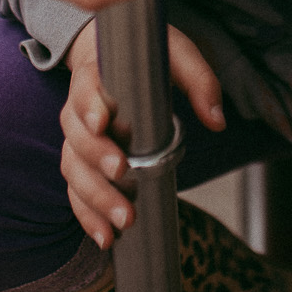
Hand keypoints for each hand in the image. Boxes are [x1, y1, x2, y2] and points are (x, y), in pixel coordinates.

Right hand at [60, 21, 226, 248]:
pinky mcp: (82, 163)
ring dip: (94, 199)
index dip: (90, 107)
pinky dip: (87, 216)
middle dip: (98, 162)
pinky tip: (105, 237)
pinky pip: (75, 192)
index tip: (103, 123)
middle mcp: (80, 111)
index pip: (86, 90)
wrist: (105, 55)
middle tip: (124, 176)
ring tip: (122, 222)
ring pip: (74, 170)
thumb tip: (217, 120)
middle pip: (78, 139)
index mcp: (97, 77)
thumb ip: (198, 80)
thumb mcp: (176, 54)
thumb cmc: (142, 57)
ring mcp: (78, 140)